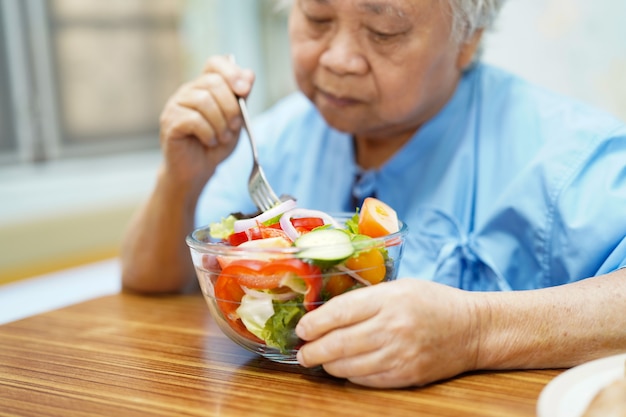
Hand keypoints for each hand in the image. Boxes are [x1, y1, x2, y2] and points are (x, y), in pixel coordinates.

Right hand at [158, 55, 254, 190]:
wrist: (198, 170)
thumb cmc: (216, 144)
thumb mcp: (235, 120)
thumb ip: (241, 98)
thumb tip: (248, 74)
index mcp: (204, 86)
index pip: (215, 64)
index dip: (231, 72)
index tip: (245, 90)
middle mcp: (188, 91)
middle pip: (213, 83)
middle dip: (231, 107)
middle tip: (234, 126)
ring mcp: (176, 105)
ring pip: (204, 101)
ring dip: (220, 123)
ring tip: (222, 137)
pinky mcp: (170, 122)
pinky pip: (194, 119)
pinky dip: (209, 133)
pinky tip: (210, 141)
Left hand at [296, 279, 480, 387]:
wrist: (472, 329)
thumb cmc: (432, 302)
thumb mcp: (398, 287)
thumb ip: (364, 299)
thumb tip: (325, 315)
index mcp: (389, 299)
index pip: (339, 313)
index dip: (314, 323)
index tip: (301, 328)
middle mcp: (393, 327)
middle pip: (338, 343)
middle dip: (312, 350)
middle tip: (302, 352)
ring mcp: (400, 354)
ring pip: (348, 366)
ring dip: (327, 364)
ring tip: (319, 359)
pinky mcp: (406, 375)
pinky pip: (366, 380)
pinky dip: (349, 375)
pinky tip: (344, 368)